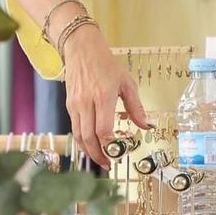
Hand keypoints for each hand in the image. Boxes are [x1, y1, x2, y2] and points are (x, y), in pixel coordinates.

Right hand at [61, 26, 149, 165]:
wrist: (82, 50)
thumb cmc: (106, 65)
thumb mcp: (127, 83)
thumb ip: (136, 107)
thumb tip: (146, 126)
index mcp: (103, 97)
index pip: (103, 130)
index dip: (109, 146)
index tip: (118, 154)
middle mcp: (86, 103)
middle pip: (88, 138)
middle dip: (98, 155)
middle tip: (108, 164)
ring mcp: (75, 105)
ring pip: (78, 136)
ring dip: (88, 151)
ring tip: (100, 159)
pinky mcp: (69, 106)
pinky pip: (74, 128)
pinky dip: (82, 141)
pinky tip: (91, 145)